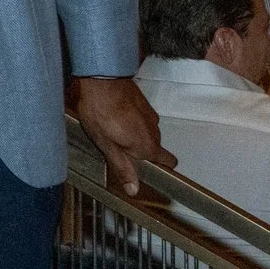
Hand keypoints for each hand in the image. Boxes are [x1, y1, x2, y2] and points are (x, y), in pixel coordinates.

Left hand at [74, 75, 174, 196]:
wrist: (101, 79)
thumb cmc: (101, 111)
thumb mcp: (107, 145)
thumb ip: (122, 168)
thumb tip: (134, 189)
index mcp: (147, 146)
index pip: (168, 162)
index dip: (161, 167)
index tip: (149, 170)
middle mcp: (154, 130)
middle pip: (153, 148)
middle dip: (138, 150)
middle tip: (116, 148)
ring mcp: (150, 115)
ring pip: (146, 132)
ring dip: (134, 134)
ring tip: (111, 130)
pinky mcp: (143, 103)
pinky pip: (141, 118)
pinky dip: (131, 120)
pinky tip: (114, 117)